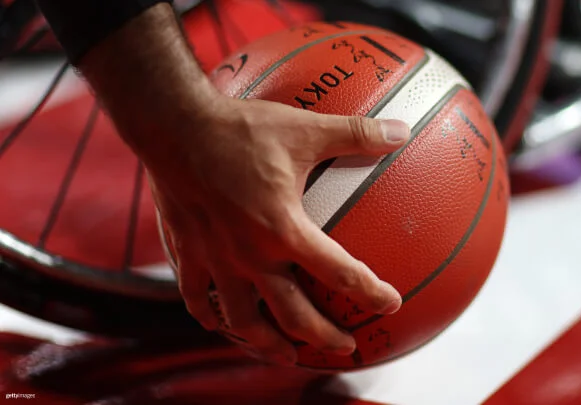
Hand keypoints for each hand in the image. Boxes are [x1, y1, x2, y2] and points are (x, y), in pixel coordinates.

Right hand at [147, 96, 409, 364]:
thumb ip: (356, 134)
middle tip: (346, 347)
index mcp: (283, 230)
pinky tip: (218, 325)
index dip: (370, 293)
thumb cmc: (239, 129)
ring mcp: (216, 260)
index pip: (339, 273)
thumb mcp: (305, 129)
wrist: (171, 126)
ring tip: (287, 356)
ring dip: (268, 344)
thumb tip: (402, 130)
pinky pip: (196, 298)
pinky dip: (210, 317)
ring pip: (243, 321)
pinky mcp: (186, 254)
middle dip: (324, 337)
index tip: (390, 305)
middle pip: (293, 315)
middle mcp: (250, 256)